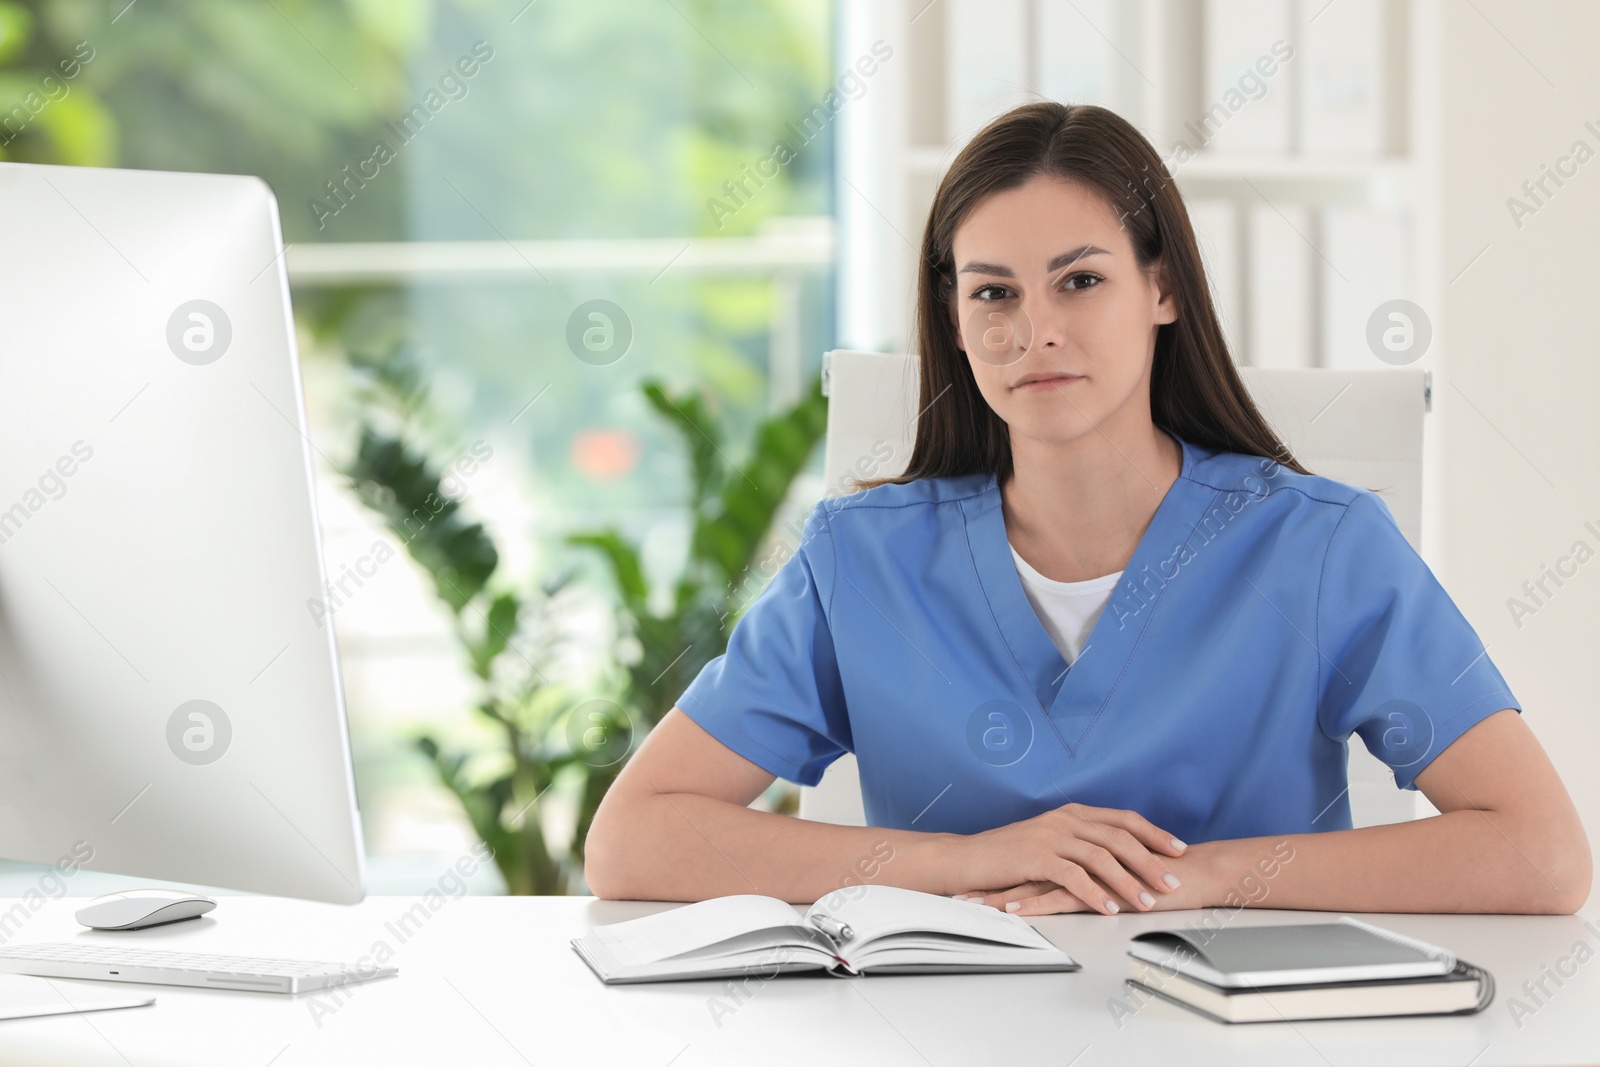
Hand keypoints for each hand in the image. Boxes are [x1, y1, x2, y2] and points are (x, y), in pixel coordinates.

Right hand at [946, 802, 1189, 914]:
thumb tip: (1116, 858)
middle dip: (1150, 860)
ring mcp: (1050, 836)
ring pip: (1100, 856)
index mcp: (1072, 814)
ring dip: (1127, 881)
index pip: (1123, 819)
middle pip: (1118, 837)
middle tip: (1172, 882)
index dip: (1154, 834)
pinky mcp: (1035, 857)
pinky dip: (1094, 893)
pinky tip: (1109, 909)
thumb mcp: (1049, 841)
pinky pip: (1073, 876)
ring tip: (1146, 903)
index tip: (1179, 849)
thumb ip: (1079, 843)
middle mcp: (1065, 820)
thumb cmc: (1008, 856)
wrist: (967, 858)